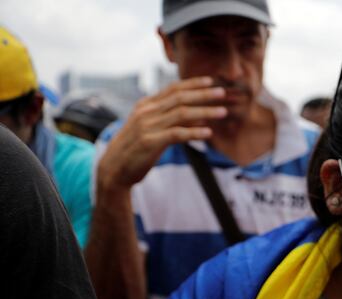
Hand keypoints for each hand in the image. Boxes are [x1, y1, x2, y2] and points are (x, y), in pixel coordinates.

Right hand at [96, 77, 227, 190]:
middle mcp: (146, 112)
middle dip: (203, 94)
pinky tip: (208, 133)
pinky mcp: (150, 142)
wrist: (113, 168)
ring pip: (181, 114)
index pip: (172, 89)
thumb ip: (172, 120)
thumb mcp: (153, 129)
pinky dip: (194, 132)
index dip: (192, 84)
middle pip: (180, 98)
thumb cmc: (136, 149)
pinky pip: (176, 134)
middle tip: (222, 92)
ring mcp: (147, 126)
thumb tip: (200, 116)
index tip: (210, 80)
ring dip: (204, 112)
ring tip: (222, 112)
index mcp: (146, 105)